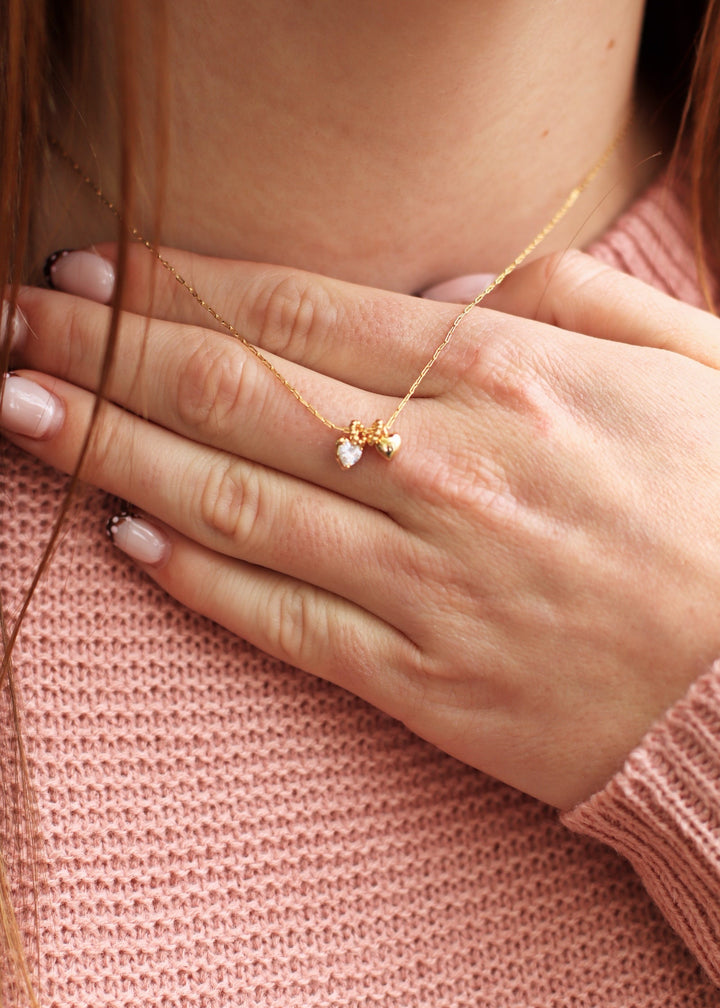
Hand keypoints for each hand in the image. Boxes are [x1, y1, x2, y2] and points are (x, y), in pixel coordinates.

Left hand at [6, 246, 719, 808]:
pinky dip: (192, 577)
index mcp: (508, 377)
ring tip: (23, 412)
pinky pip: (279, 621)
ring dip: (109, 449)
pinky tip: (122, 535)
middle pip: (234, 393)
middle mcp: (444, 471)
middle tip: (17, 322)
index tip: (96, 264)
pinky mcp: (421, 682)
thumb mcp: (691, 368)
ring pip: (229, 501)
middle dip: (107, 349)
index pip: (296, 309)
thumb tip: (450, 285)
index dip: (177, 282)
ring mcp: (423, 582)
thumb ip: (572, 301)